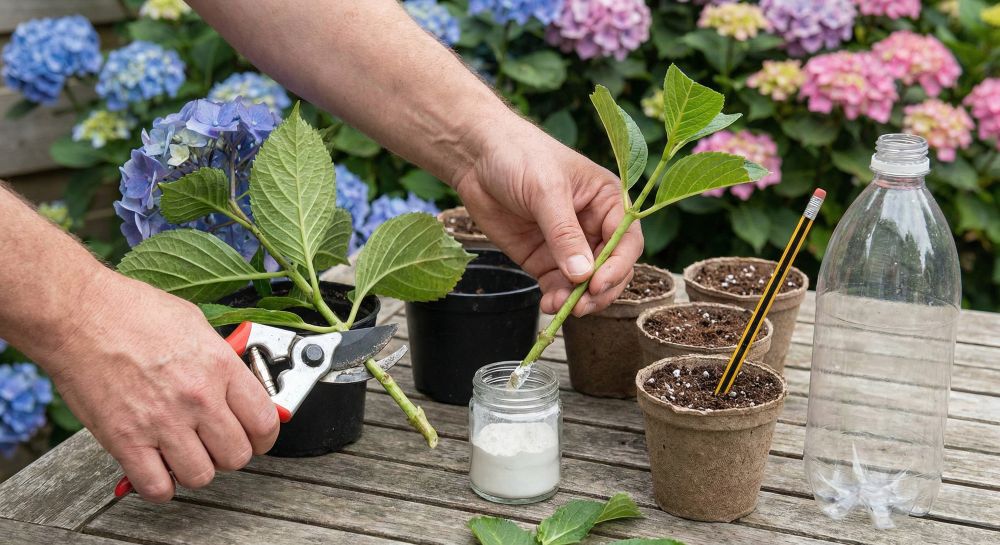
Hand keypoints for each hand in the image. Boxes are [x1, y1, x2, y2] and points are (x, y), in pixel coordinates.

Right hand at [43, 270, 278, 501]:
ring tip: (186, 452)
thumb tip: (240, 381)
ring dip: (196, 468)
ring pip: (201, 476)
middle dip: (231, 453)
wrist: (77, 314)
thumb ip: (221, 358)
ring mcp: (162, 422)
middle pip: (237, 455)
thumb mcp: (195, 324)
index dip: (265, 435)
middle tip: (218, 443)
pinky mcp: (126, 440)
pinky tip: (157, 467)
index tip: (257, 436)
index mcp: (219, 366)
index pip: (264, 421)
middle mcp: (196, 397)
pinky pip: (157, 487)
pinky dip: (160, 485)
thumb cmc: (130, 310)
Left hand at [453, 118, 643, 315]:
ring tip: (560, 305)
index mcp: (607, 201)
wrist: (476, 157)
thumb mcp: (545, 191)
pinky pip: (558, 285)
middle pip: (611, 268)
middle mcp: (593, 225)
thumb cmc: (519, 156)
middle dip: (600, 289)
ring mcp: (568, 245)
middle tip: (582, 304)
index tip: (597, 283)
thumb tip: (583, 275)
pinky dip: (557, 298)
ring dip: (577, 299)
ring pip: (585, 283)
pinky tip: (549, 303)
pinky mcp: (543, 258)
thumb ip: (564, 233)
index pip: (626, 240)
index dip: (618, 265)